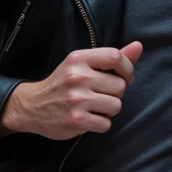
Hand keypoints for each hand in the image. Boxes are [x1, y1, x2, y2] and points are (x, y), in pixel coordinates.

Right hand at [0, 41, 142, 140]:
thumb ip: (111, 58)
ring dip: (108, 110)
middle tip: (98, 95)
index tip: (124, 77)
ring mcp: (77, 99)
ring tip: (92, 107)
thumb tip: (138, 46)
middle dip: (114, 93)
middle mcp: (77, 77)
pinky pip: (106, 124)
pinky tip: (87, 118)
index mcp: (79, 58)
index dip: (127, 69)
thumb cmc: (63, 84)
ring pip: (116, 106)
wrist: (32, 106)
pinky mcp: (76, 120)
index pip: (116, 57)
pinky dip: (100, 124)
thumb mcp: (82, 65)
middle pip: (120, 86)